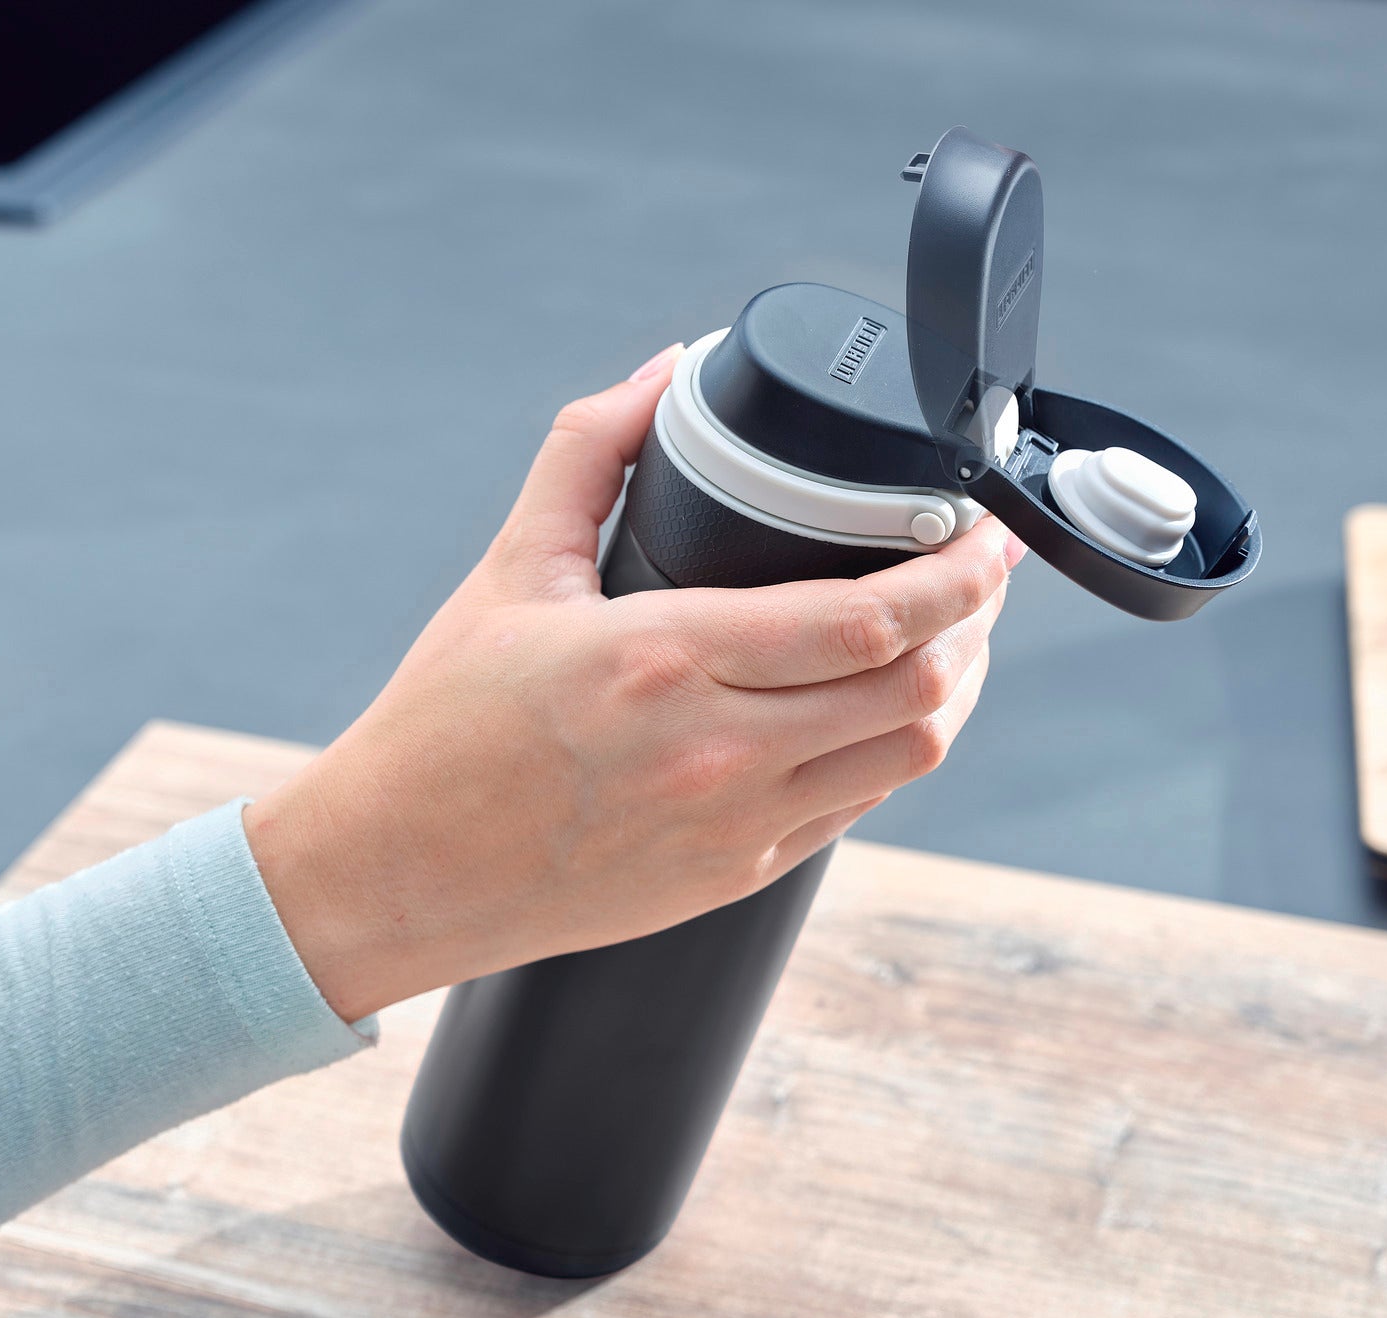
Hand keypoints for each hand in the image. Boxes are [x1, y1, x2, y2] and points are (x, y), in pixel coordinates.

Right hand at [245, 345, 1020, 1021]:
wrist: (399, 873)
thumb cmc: (445, 725)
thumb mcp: (510, 571)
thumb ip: (588, 454)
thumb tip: (661, 374)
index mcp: (663, 660)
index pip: (868, 620)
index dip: (959, 575)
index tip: (987, 538)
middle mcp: (716, 751)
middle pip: (919, 689)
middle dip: (978, 625)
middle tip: (982, 577)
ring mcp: (736, 825)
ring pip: (909, 755)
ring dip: (953, 691)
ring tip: (952, 640)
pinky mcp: (738, 874)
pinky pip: (859, 805)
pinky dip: (892, 748)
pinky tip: (881, 710)